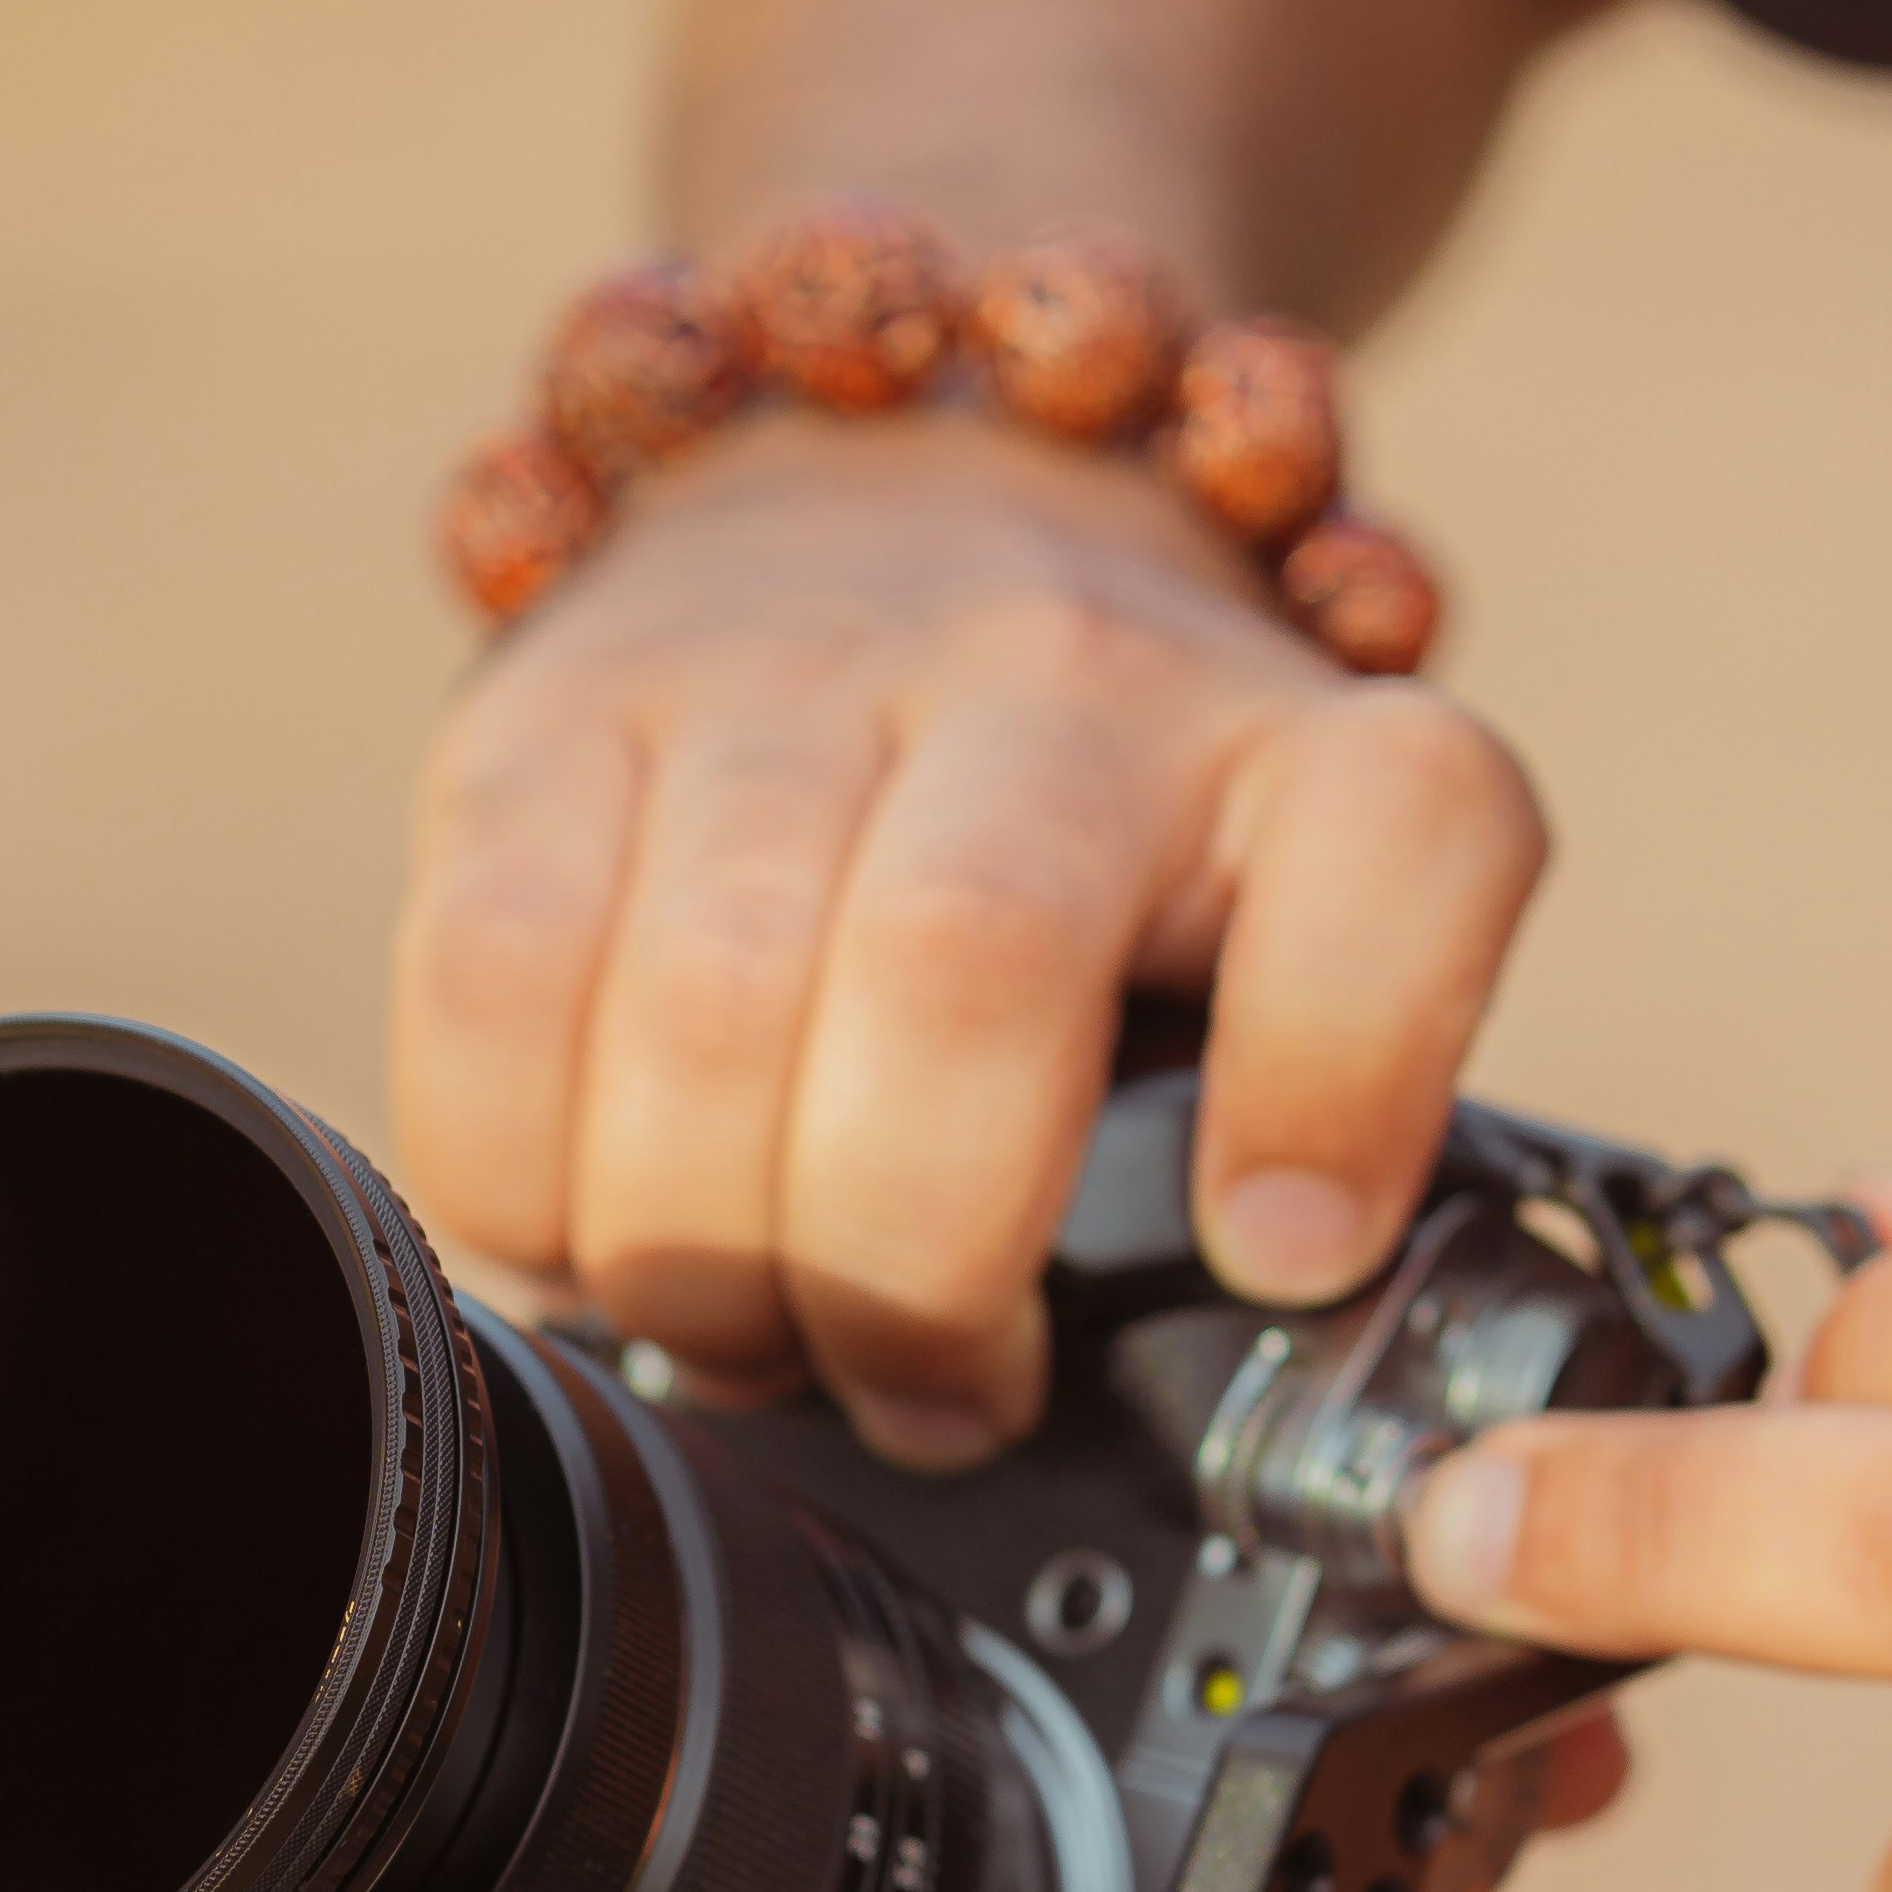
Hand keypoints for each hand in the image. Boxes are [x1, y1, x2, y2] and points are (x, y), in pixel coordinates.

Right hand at [392, 407, 1543, 1462]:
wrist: (915, 497)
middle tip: (931, 1393)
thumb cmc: (1121, 819)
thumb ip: (1351, 1091)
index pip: (1402, 835)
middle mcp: (1047, 663)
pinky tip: (593, 1241)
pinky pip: (489, 986)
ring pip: (705, 1001)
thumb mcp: (1312, 923)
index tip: (1281, 1248)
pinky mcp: (548, 712)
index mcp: (1292, 743)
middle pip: (959, 968)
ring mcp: (776, 667)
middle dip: (915, 1269)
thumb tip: (1270, 1283)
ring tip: (755, 1341)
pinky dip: (522, 1182)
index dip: (1344, 1068)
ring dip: (712, 1258)